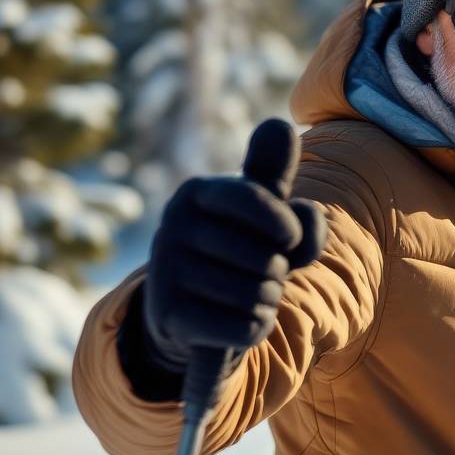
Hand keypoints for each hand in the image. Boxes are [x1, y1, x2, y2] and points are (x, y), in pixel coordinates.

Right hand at [135, 119, 326, 378]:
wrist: (192, 317)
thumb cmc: (243, 255)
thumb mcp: (268, 216)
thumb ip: (281, 176)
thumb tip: (277, 124)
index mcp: (197, 191)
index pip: (261, 202)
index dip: (288, 230)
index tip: (288, 240)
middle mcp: (173, 225)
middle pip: (268, 257)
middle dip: (278, 274)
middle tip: (257, 275)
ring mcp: (166, 270)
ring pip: (258, 295)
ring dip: (267, 303)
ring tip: (245, 297)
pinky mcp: (168, 316)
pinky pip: (244, 327)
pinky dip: (253, 329)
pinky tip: (235, 324)